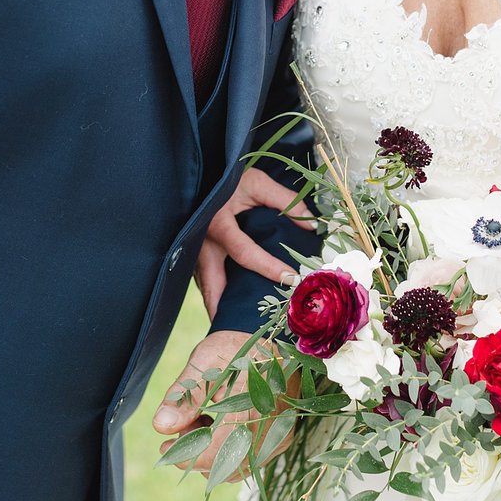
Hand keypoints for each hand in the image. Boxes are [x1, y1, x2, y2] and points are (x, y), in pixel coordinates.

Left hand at [152, 331, 293, 478]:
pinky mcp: (281, 438)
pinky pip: (249, 457)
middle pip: (224, 464)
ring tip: (202, 420)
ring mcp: (278, 436)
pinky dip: (229, 448)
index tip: (165, 445)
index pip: (214, 454)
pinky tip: (219, 424)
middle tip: (184, 425)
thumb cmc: (231, 349)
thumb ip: (183, 398)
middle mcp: (270, 429)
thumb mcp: (203, 365)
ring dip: (213, 452)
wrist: (263, 340)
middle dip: (197, 451)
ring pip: (236, 464)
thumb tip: (162, 426)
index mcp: (251, 410)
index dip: (185, 455)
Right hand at [194, 166, 315, 319]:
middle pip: (211, 283)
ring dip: (215, 303)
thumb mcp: (257, 182)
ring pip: (203, 284)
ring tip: (230, 325)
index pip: (246, 253)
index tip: (291, 279)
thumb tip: (312, 226)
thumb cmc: (228, 175)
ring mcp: (191, 248)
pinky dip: (211, 291)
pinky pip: (200, 276)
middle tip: (236, 331)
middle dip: (221, 308)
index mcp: (218, 222)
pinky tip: (223, 304)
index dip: (268, 268)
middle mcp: (201, 240)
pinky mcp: (189, 251)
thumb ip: (285, 201)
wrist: (200, 169)